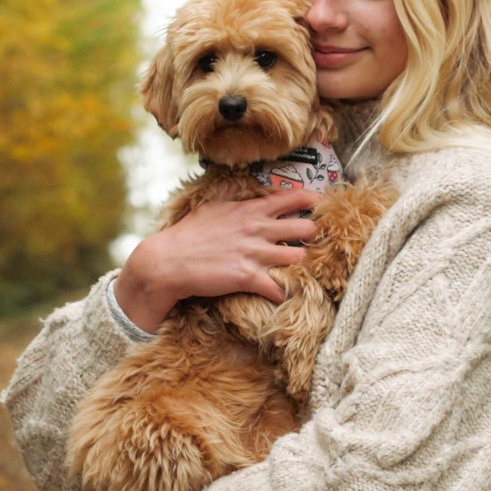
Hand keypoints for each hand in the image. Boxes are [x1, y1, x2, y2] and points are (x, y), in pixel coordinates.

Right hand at [115, 189, 320, 332]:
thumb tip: (247, 194)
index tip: (323, 205)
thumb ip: (236, 201)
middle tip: (315, 244)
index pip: (293, 199)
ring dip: (302, 266)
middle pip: (305, 228)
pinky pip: (278, 288)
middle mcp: (257, 228)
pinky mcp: (247, 277)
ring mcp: (254, 253)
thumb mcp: (214, 208)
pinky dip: (282, 294)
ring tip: (301, 272)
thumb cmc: (188, 235)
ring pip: (298, 257)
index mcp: (250, 210)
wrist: (167, 261)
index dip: (313, 202)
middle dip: (314, 237)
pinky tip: (281, 296)